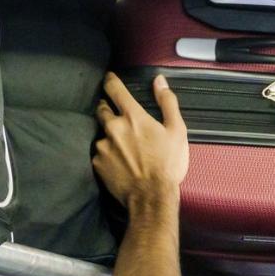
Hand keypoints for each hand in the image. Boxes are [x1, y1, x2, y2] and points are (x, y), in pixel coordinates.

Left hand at [94, 73, 188, 209]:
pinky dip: (107, 154)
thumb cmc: (167, 164)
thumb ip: (167, 102)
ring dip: (108, 135)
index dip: (111, 81)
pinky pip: (99, 153)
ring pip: (101, 133)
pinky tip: (118, 162)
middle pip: (102, 109)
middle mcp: (113, 128)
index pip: (115, 89)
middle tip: (116, 115)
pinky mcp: (97, 163)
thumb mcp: (177, 131)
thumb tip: (159, 81)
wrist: (151, 197)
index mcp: (133, 117)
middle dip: (107, 108)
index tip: (109, 78)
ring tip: (122, 146)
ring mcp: (103, 146)